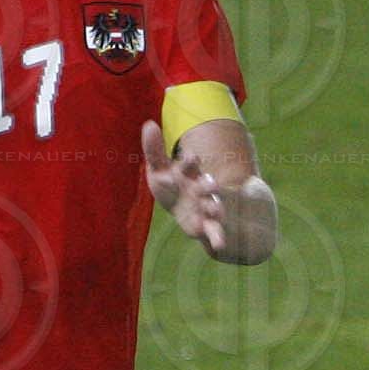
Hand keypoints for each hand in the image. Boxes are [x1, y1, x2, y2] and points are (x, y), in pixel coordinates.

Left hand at [141, 119, 226, 254]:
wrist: (185, 210)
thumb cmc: (171, 185)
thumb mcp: (159, 168)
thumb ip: (154, 149)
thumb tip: (149, 124)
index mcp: (190, 172)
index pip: (190, 164)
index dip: (190, 161)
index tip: (189, 157)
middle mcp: (201, 187)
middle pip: (207, 184)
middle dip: (208, 185)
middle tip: (208, 184)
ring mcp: (206, 207)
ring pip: (215, 206)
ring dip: (216, 208)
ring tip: (217, 211)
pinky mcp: (207, 226)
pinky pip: (215, 232)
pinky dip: (218, 237)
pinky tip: (220, 245)